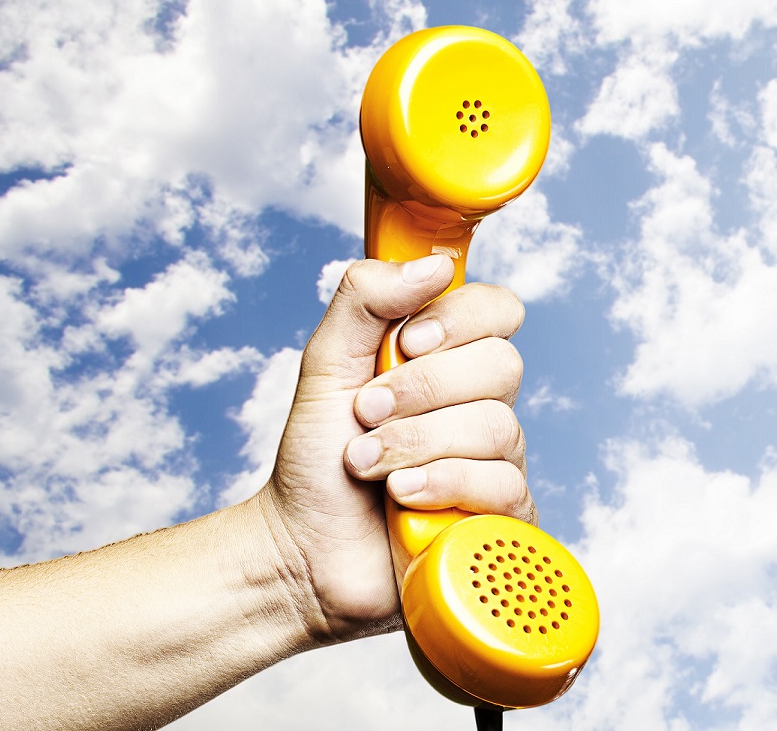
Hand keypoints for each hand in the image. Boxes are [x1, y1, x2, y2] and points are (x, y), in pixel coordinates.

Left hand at [256, 255, 533, 644]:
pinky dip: (442, 485)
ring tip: (366, 463)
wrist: (306, 545)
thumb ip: (365, 300)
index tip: (405, 343)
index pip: (497, 310)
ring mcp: (494, 459)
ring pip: (497, 426)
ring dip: (415, 443)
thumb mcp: (326, 364)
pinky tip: (403, 498)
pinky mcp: (501, 513)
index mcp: (446, 360)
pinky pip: (503, 485)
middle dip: (420, 392)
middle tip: (365, 413)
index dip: (459, 320)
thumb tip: (432, 266)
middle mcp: (478, 404)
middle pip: (500, 366)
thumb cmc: (317, 456)